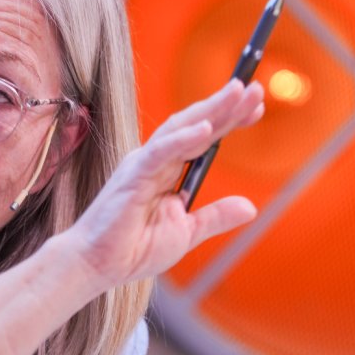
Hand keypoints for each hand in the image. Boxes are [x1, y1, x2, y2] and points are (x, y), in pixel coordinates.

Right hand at [64, 79, 264, 288]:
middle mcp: (157, 160)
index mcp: (169, 171)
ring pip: (180, 128)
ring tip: (237, 92)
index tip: (256, 108)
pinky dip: (184, 138)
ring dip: (211, 110)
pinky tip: (207, 129)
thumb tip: (251, 207)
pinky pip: (161, 152)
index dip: (229, 120)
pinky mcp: (132, 176)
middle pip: (196, 124)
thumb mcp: (186, 232)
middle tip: (255, 88)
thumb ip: (216, 216)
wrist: (97, 265)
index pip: (203, 137)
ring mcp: (143, 164)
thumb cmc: (133, 248)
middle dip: (226, 105)